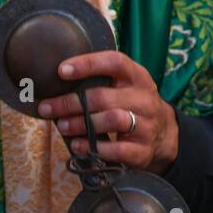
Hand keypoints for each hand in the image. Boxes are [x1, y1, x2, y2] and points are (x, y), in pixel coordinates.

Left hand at [37, 50, 178, 173]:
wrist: (164, 134)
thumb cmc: (130, 105)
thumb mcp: (123, 87)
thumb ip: (97, 82)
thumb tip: (54, 84)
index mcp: (137, 77)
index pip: (115, 62)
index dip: (87, 64)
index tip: (61, 70)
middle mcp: (144, 98)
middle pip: (103, 96)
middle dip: (70, 103)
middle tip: (48, 108)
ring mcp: (147, 124)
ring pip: (112, 119)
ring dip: (81, 124)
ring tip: (62, 126)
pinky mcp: (143, 149)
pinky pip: (117, 149)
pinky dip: (93, 147)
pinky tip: (78, 146)